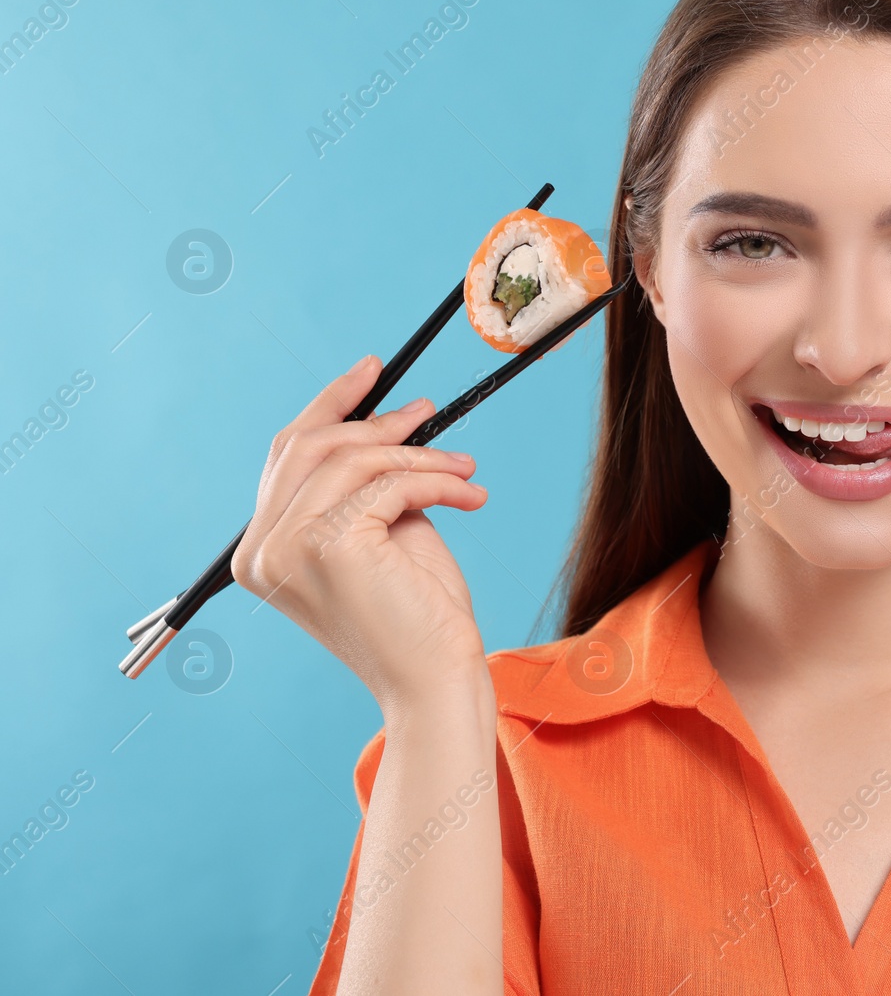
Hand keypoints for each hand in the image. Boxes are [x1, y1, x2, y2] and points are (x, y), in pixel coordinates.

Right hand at [231, 355, 491, 709]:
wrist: (436, 679)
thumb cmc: (416, 615)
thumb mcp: (383, 533)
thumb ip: (368, 484)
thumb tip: (389, 418)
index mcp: (260, 550)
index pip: (287, 456)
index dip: (330, 405)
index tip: (372, 372)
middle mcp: (260, 550)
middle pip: (311, 446)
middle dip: (376, 421)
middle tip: (429, 411)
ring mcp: (287, 549)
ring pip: (354, 460)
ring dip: (420, 454)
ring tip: (464, 467)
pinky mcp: (331, 546)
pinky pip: (389, 485)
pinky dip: (436, 480)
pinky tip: (469, 494)